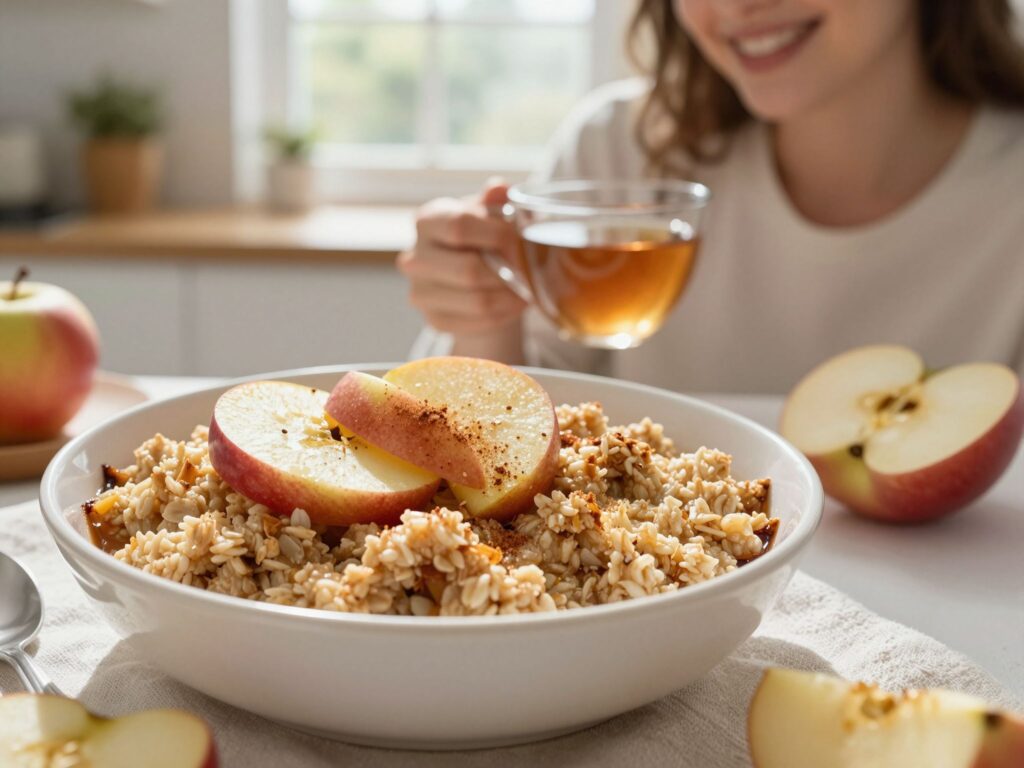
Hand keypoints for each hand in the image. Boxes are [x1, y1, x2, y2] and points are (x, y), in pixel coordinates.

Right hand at [399, 182, 526, 356]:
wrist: (473, 278)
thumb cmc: (483, 239)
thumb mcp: (490, 215)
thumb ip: (495, 201)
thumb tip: (499, 187)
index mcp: (428, 220)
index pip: (459, 226)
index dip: (496, 236)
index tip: (521, 243)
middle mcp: (414, 257)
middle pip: (468, 270)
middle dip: (508, 273)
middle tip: (531, 273)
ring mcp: (419, 292)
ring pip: (476, 301)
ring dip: (511, 298)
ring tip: (528, 290)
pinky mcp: (433, 320)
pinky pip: (477, 322)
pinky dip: (504, 315)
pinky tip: (515, 304)